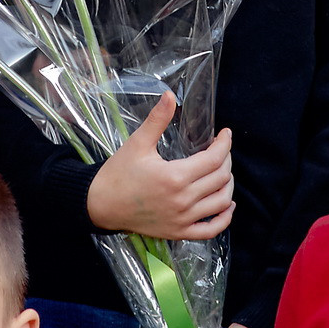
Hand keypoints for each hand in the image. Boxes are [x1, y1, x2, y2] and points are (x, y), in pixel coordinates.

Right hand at [85, 92, 233, 240]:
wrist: (101, 204)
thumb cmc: (119, 173)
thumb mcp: (137, 143)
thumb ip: (157, 119)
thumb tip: (170, 95)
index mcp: (174, 176)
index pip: (214, 159)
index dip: (224, 144)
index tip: (225, 134)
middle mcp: (182, 200)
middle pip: (221, 179)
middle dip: (226, 160)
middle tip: (221, 150)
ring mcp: (182, 219)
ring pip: (221, 202)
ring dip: (228, 186)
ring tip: (223, 172)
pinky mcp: (178, 232)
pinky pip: (211, 230)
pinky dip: (224, 218)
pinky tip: (227, 205)